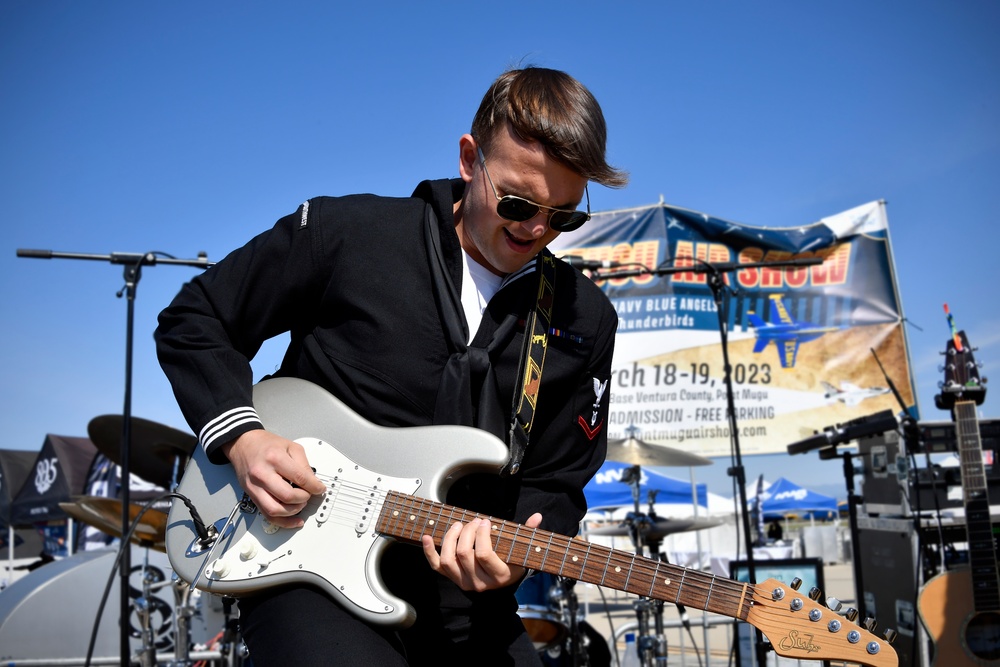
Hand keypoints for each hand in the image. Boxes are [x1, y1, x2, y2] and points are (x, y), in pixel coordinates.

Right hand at [221, 429, 326, 527]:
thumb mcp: (291, 446)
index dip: (314, 486)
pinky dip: (283, 522)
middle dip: (304, 498)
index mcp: (275, 458)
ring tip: (300, 504)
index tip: (320, 489)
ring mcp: (255, 487)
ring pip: (276, 510)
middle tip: (308, 494)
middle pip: (288, 496)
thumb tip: (313, 482)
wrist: (243, 444)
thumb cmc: (265, 444)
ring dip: (293, 511)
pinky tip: (294, 520)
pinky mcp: (251, 496)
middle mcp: (262, 474)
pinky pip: (267, 515)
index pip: (300, 478)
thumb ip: (304, 464)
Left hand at [421, 512, 542, 591]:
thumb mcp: (521, 550)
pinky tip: (427, 537)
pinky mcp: (452, 579)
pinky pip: (436, 567)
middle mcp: (479, 583)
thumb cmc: (511, 562)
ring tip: (458, 525)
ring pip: (448, 560)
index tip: (485, 522)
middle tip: (474, 521)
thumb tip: (537, 517)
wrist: (501, 581)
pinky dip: (428, 551)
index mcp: (498, 576)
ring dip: (450, 538)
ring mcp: (464, 582)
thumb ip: (529, 533)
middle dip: (467, 532)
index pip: (483, 554)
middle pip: (464, 554)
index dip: (482, 535)